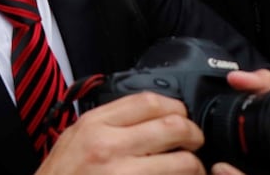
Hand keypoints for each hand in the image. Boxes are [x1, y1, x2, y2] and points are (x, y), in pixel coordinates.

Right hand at [35, 92, 203, 174]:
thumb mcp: (74, 138)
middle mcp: (109, 145)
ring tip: (191, 169)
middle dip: (194, 134)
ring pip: (184, 161)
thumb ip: (106, 124)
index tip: (179, 115)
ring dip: (195, 166)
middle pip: (173, 126)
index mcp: (94, 124)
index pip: (148, 101)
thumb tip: (144, 116)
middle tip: (194, 141)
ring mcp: (124, 173)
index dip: (174, 106)